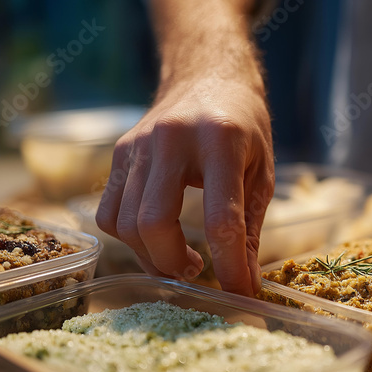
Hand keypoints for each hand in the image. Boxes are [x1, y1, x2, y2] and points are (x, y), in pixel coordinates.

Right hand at [95, 76, 273, 295]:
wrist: (206, 76)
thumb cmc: (243, 126)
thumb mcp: (261, 172)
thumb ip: (250, 228)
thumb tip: (245, 284)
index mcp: (220, 141)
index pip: (220, 219)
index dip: (230, 266)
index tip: (239, 294)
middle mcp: (172, 139)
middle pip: (154, 223)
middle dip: (173, 264)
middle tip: (197, 272)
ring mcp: (138, 146)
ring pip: (126, 223)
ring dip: (152, 257)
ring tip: (181, 260)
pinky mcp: (118, 154)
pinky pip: (110, 213)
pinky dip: (129, 238)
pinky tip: (155, 237)